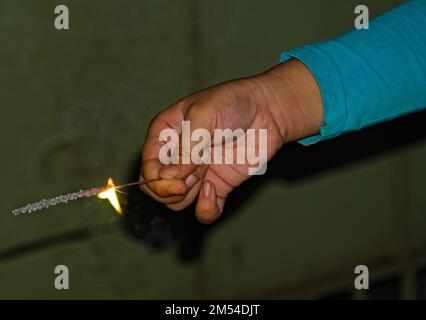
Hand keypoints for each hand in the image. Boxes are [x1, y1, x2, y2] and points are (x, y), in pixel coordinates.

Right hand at [140, 59, 322, 222]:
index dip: (156, 181)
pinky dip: (206, 208)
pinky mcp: (217, 185)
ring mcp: (197, 173)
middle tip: (194, 177)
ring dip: (189, 195)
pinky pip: (203, 210)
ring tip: (207, 174)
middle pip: (157, 189)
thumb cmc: (233, 102)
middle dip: (171, 190)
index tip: (178, 182)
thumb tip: (170, 178)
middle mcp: (178, 156)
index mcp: (166, 135)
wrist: (268, 110)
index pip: (148, 167)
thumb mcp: (204, 115)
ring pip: (177, 202)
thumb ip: (186, 147)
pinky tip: (214, 191)